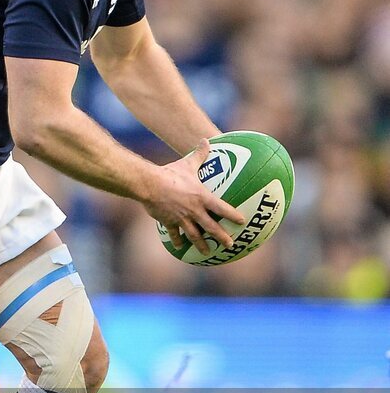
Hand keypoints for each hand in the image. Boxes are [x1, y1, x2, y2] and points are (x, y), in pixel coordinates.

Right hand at [141, 139, 245, 254]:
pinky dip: (178, 240)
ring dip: (202, 244)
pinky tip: (180, 246)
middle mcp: (194, 211)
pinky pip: (175, 233)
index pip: (222, 208)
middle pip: (211, 228)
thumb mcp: (187, 163)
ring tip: (207, 252)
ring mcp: (181, 218)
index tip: (242, 222)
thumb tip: (206, 140)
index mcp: (202, 197)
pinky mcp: (169, 222)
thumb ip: (199, 154)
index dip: (233, 215)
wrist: (150, 185)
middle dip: (222, 237)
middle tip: (230, 245)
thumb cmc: (170, 174)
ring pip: (194, 235)